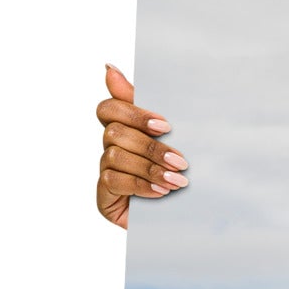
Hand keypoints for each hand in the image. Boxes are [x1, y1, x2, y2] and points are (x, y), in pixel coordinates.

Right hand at [95, 65, 187, 227]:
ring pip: (115, 156)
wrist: (184, 219)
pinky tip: (161, 193)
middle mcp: (110, 148)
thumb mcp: (172, 139)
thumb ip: (147, 108)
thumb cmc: (178, 174)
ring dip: (150, 168)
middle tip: (181, 161)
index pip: (109, 108)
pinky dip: (140, 185)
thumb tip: (109, 68)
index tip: (165, 126)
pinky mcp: (104, 196)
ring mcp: (105, 172)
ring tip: (178, 181)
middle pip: (115, 132)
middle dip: (151, 147)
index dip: (133, 113)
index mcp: (124, 129)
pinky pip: (114, 181)